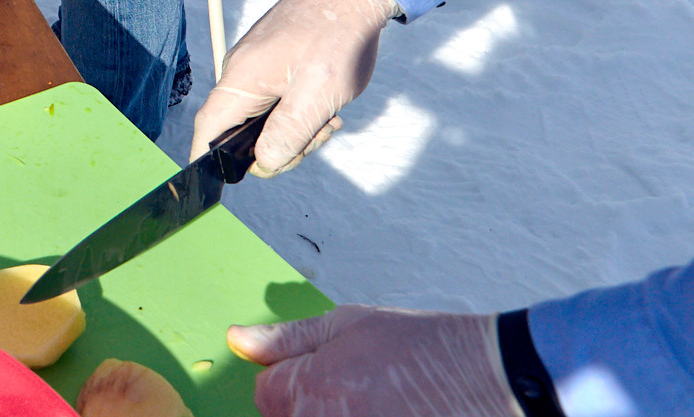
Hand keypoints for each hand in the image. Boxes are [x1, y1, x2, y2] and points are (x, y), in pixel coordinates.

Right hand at [191, 0, 398, 174]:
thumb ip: (289, 132)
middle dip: (279, 148)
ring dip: (295, 131)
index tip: (221, 182)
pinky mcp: (271, 67)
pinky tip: (325, 108)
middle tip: (318, 136)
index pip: (208, 130)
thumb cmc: (335, 36)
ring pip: (262, 122)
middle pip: (240, 133)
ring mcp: (255, 70)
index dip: (209, 160)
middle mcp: (240, 75)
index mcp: (241, 81)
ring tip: (329, 118)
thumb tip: (263, 164)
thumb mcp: (318, 93)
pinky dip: (298, 115)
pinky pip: (275, 105)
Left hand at [231, 307, 516, 416]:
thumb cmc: (424, 348)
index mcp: (310, 391)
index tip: (325, 371)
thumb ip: (288, 339)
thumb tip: (237, 340)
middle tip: (358, 391)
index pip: (266, 394)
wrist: (497, 380)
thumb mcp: (350, 325)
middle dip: (310, 404)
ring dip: (336, 412)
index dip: (290, 378)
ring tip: (380, 401)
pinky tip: (396, 410)